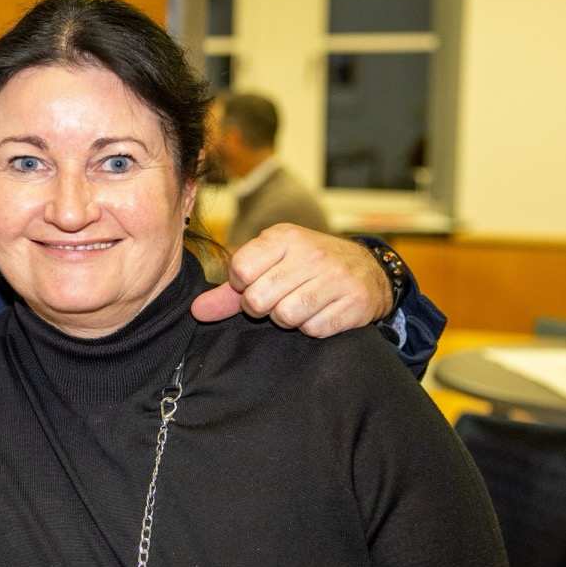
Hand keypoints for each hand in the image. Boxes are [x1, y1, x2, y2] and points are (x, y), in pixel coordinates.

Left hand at [191, 224, 392, 336]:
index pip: (240, 269)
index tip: (256, 283)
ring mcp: (336, 278)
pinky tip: (321, 312)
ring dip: (287, 319)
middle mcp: (311, 253)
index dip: (242, 286)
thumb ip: (230, 290)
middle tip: (278, 298)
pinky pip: (313, 329)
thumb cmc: (308, 267)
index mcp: (284, 237)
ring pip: (285, 316)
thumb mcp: (270, 265)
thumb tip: (196, 311)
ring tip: (299, 304)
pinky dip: (312, 327)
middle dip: (262, 307)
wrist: (369, 271)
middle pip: (258, 300)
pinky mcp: (354, 303)